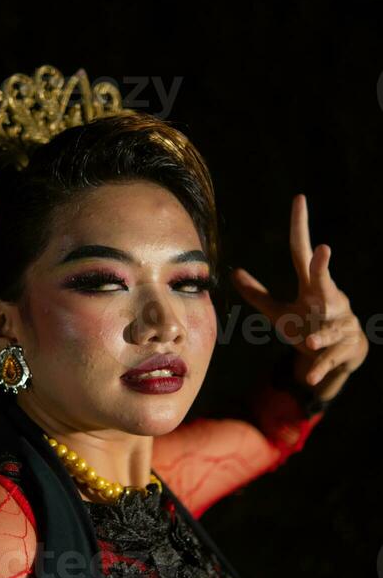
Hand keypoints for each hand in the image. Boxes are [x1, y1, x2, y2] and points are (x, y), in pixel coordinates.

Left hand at [230, 193, 368, 402]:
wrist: (338, 357)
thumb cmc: (307, 327)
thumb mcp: (280, 312)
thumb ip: (258, 294)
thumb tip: (233, 272)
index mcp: (312, 287)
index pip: (303, 252)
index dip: (300, 226)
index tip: (299, 200)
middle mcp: (330, 300)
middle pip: (324, 280)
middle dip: (323, 267)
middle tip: (323, 250)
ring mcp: (341, 324)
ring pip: (329, 328)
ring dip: (320, 336)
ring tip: (310, 343)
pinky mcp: (345, 348)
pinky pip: (329, 358)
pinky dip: (318, 368)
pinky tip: (307, 377)